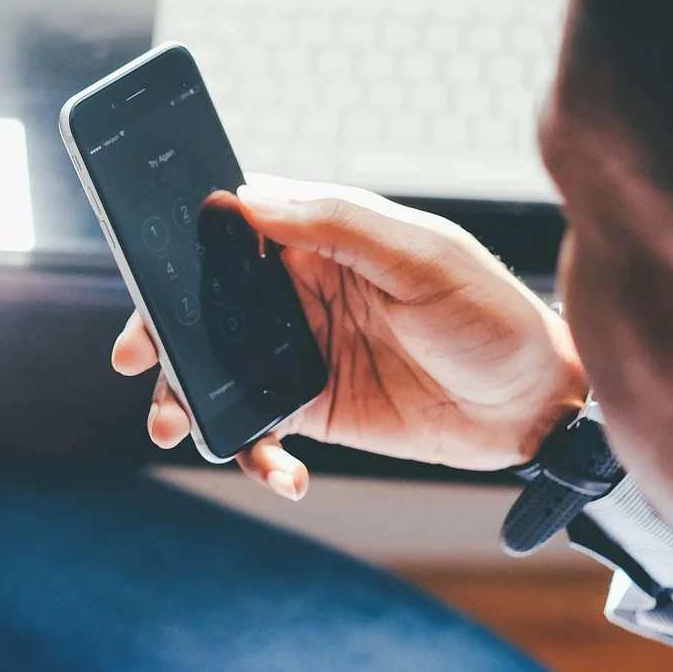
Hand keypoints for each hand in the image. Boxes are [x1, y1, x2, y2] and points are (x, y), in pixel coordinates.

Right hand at [113, 176, 586, 499]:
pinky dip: (253, 451)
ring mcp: (304, 351)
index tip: (147, 269)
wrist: (537, 406)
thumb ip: (338, 224)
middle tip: (136, 354)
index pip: (235, 228)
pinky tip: (281, 472)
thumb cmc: (492, 313)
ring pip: (219, 366)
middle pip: (208, 301)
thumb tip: (248, 200)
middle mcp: (303, 291)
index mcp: (324, 239)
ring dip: (186, 395)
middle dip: (162, 326)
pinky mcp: (315, 409)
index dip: (183, 244)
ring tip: (173, 424)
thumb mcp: (423, 256)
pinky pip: (260, 427)